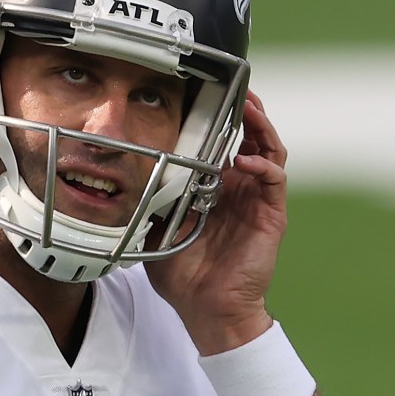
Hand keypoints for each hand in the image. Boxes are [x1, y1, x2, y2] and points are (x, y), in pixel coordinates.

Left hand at [150, 90, 287, 354]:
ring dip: (261, 125)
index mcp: (214, 187)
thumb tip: (120, 179)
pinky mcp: (271, 214)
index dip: (218, 116)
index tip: (205, 92)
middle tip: (237, 87)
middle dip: (245, 109)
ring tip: (250, 107)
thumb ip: (146, 202)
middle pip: (250, 136)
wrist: (207, 308)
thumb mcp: (155, 230)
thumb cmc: (183, 275)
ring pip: (268, 149)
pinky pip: (275, 178)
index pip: (221, 142)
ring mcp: (257, 199)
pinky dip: (263, 165)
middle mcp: (239, 188)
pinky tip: (246, 161)